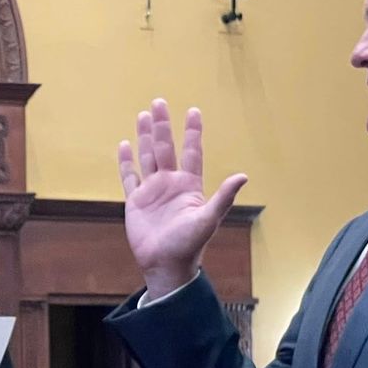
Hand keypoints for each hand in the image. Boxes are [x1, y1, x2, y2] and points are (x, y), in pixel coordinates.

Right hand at [119, 99, 247, 298]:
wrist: (166, 265)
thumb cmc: (190, 245)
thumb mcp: (209, 219)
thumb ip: (223, 196)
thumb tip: (243, 175)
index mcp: (189, 185)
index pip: (192, 152)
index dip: (192, 132)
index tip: (193, 111)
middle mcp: (170, 183)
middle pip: (165, 148)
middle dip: (162, 126)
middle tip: (159, 102)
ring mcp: (152, 191)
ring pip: (147, 157)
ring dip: (144, 137)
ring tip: (142, 115)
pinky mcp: (135, 202)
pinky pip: (129, 177)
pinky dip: (126, 162)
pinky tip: (124, 145)